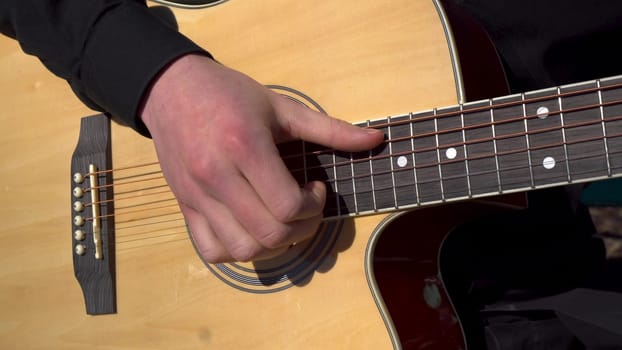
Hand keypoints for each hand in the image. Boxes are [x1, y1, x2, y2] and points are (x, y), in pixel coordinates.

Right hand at [140, 54, 383, 262]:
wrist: (171, 88)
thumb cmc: (229, 94)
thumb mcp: (282, 106)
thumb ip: (330, 128)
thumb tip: (375, 139)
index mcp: (244, 147)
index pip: (287, 206)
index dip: (313, 206)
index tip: (315, 188)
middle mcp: (217, 176)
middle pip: (269, 235)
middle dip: (301, 229)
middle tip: (306, 208)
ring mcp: (196, 195)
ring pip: (242, 250)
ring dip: (273, 245)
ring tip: (280, 221)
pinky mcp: (184, 205)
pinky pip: (210, 251)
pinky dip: (236, 251)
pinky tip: (250, 228)